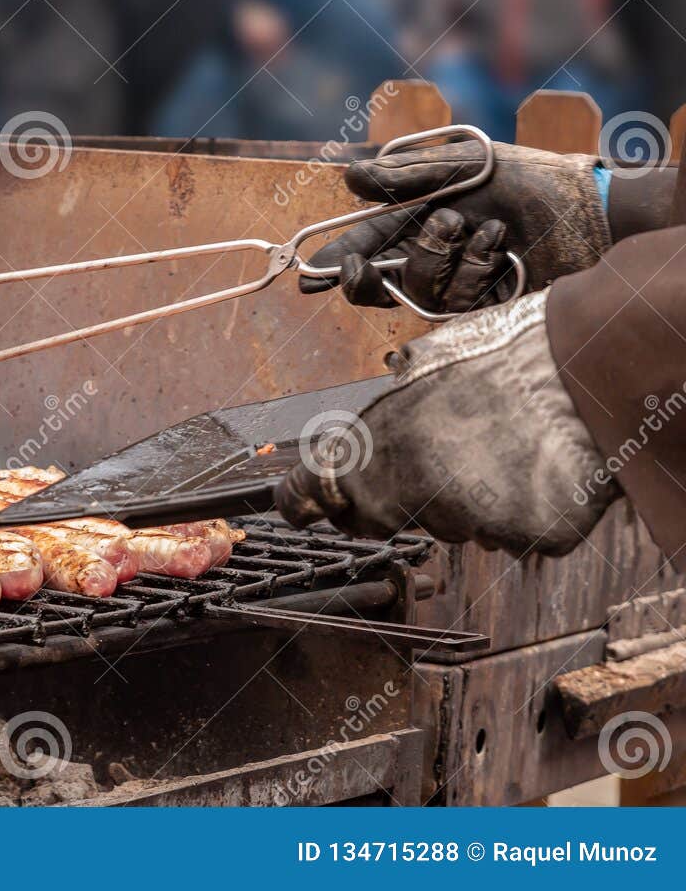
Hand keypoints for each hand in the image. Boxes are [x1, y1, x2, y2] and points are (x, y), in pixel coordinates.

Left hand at [273, 292, 619, 554]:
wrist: (589, 363)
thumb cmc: (510, 353)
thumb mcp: (425, 364)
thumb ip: (390, 409)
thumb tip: (367, 426)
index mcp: (383, 444)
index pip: (316, 493)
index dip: (305, 501)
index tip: (300, 506)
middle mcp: (420, 490)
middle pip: (386, 514)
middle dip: (400, 493)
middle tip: (443, 453)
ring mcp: (476, 520)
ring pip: (456, 523)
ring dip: (470, 498)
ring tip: (505, 445)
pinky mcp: (530, 537)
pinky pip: (512, 533)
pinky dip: (522, 510)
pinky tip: (538, 467)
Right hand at [302, 142, 610, 313]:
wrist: (586, 209)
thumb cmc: (527, 179)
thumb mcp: (463, 166)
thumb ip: (405, 176)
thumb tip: (346, 178)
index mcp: (416, 223)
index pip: (362, 248)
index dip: (334, 262)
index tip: (309, 274)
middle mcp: (430, 259)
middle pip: (374, 286)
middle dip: (362, 278)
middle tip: (360, 266)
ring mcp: (456, 286)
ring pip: (416, 292)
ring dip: (443, 258)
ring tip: (483, 227)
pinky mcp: (484, 309)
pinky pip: (457, 304)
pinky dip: (476, 270)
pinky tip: (500, 245)